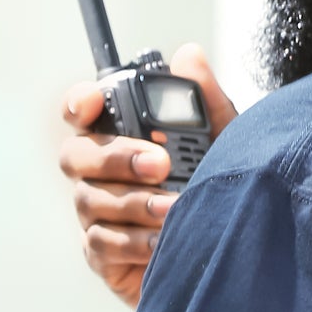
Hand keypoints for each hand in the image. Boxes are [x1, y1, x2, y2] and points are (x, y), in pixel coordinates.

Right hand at [58, 44, 238, 307]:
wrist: (235, 252)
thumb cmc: (217, 192)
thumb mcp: (225, 143)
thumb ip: (206, 101)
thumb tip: (188, 56)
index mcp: (121, 137)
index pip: (82, 112)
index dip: (79, 102)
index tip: (93, 101)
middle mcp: (100, 173)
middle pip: (76, 155)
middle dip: (116, 157)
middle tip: (160, 163)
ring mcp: (97, 214)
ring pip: (90, 200)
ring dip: (134, 203)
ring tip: (175, 207)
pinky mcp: (103, 255)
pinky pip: (103, 243)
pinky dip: (135, 241)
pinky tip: (165, 241)